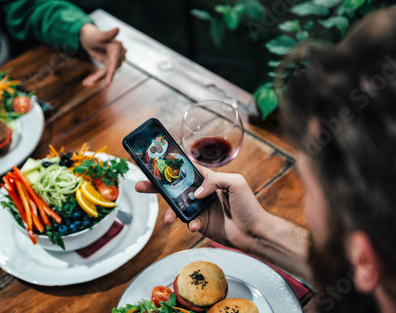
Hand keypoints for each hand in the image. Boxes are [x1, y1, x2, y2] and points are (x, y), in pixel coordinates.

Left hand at [79, 24, 125, 86]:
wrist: (89, 38)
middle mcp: (119, 54)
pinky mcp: (110, 64)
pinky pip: (104, 73)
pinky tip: (88, 81)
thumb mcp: (99, 35)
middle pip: (110, 69)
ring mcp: (115, 60)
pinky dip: (96, 77)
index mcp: (117, 46)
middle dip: (99, 77)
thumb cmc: (93, 35)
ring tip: (85, 83)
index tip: (107, 84)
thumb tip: (117, 29)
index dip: (111, 73)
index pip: (114, 62)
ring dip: (96, 78)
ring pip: (106, 73)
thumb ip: (108, 34)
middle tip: (87, 83)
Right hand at [135, 167, 269, 252]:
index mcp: (209, 179)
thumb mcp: (236, 183)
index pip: (187, 168)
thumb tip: (196, 193)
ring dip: (170, 211)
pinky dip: (188, 224)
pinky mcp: (200, 223)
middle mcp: (202, 192)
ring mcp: (200, 208)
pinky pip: (188, 222)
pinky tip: (195, 226)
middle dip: (156, 186)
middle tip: (140, 185)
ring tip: (168, 219)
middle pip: (175, 187)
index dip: (172, 164)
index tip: (155, 162)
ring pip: (177, 206)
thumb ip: (215, 180)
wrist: (254, 233)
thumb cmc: (249, 205)